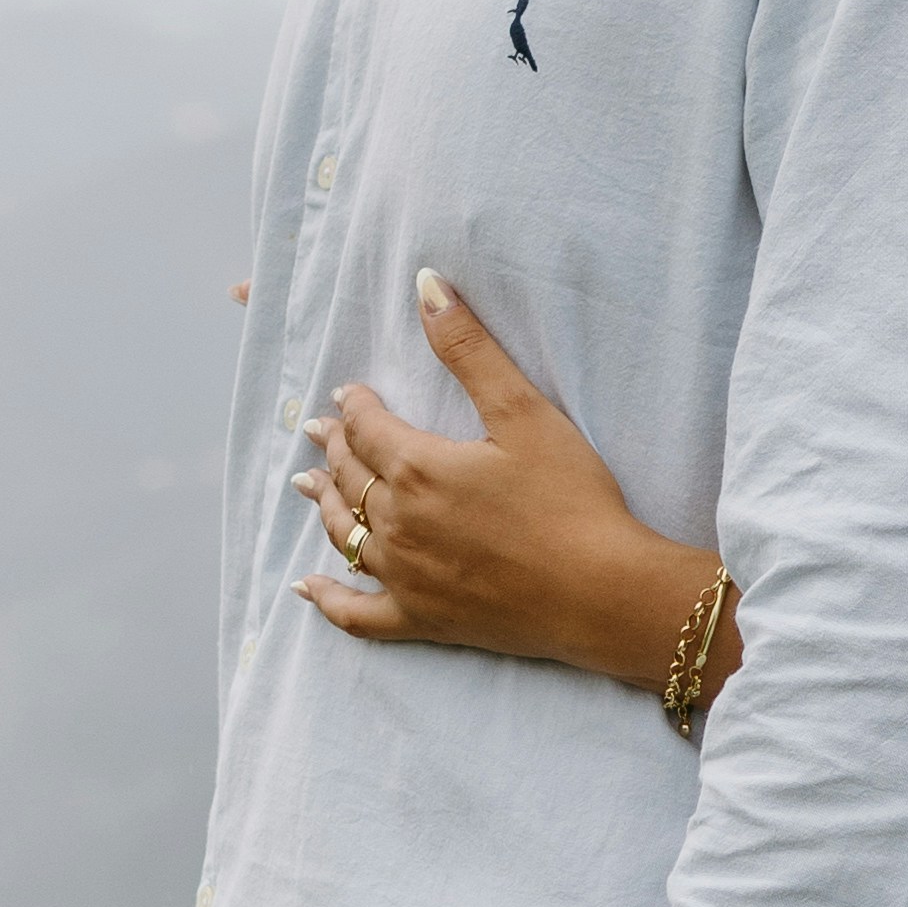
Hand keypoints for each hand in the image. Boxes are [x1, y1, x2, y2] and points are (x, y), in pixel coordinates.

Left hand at [300, 274, 714, 689]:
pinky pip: (356, 614)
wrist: (602, 592)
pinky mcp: (422, 620)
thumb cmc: (572, 499)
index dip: (355, 407)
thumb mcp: (524, 413)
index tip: (349, 395)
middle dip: (335, 449)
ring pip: (344, 534)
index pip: (367, 428)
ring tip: (307, 486)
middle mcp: (397, 523)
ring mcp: (405, 577)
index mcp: (417, 468)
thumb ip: (469, 349)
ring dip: (323, 505)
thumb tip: (425, 286)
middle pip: (350, 478)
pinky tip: (306, 588)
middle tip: (320, 433)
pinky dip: (327, 599)